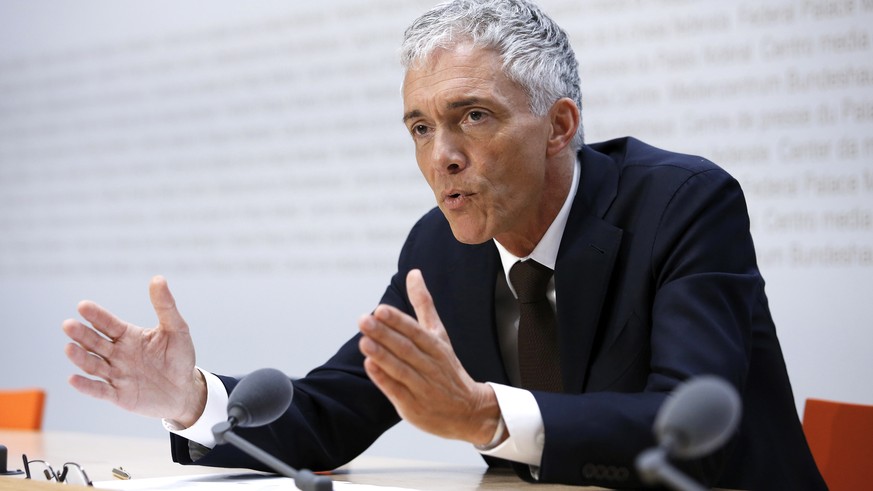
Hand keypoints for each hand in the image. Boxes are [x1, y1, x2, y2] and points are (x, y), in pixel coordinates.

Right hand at [62, 276, 205, 426]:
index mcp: (128, 336)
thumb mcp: (176, 329)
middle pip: (95, 343)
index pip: (108, 324)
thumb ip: (165, 306)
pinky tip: (73, 379)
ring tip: (69, 348)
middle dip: (82, 334)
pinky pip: (99, 390)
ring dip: (80, 357)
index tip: (83, 306)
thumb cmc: (179, 357)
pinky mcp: (118, 395)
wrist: (185, 390)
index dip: (96, 316)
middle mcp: (117, 354)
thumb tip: (157, 278)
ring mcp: (116, 375)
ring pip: (93, 365)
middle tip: (68, 325)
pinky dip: (86, 386)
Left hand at [358, 269, 503, 445]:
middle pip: (406, 348)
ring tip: (364, 341)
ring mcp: (423, 387)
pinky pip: (398, 392)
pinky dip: (384, 380)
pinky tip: (370, 366)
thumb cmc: (446, 367)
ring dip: (382, 356)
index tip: (381, 310)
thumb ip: (424, 304)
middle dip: (385, 334)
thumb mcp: (439, 334)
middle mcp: (430, 365)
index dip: (398, 321)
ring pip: (402, 369)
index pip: (416, 331)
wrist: (468, 410)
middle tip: (364, 320)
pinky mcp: (413, 406)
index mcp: (436, 346)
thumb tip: (413, 272)